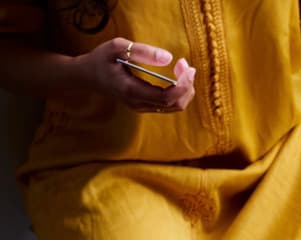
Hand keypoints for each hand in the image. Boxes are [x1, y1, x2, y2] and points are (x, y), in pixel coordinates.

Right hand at [75, 38, 195, 112]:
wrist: (87, 76)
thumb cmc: (101, 59)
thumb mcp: (117, 47)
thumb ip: (142, 51)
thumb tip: (169, 58)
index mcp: (131, 91)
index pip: (166, 97)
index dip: (183, 85)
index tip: (188, 67)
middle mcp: (139, 104)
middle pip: (175, 104)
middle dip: (187, 85)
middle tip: (185, 64)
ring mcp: (143, 107)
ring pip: (176, 106)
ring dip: (185, 88)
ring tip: (182, 67)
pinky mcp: (146, 105)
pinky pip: (170, 104)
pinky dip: (179, 91)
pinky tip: (177, 75)